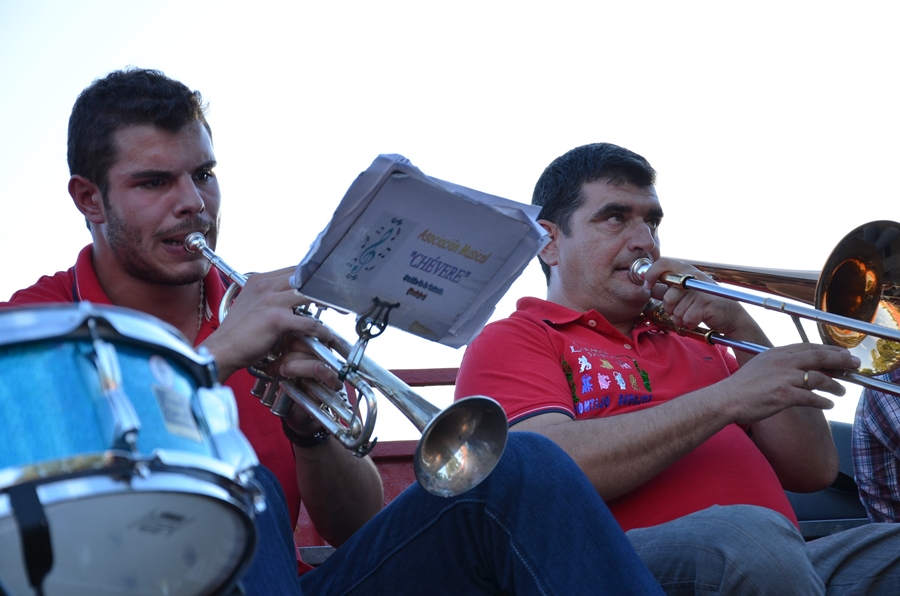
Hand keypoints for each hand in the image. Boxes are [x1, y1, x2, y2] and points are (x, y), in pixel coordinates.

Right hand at [199, 267, 333, 380]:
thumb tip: (290, 296)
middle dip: (325, 285)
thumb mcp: (251, 304)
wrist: (222, 349)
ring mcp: (271, 301)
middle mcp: (265, 285)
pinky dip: (320, 330)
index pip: (295, 269)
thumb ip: (269, 296)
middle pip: (305, 276)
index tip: (327, 283)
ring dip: (328, 303)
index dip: (313, 275)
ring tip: (340, 311)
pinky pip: (308, 323)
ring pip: (310, 295)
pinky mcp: (276, 319)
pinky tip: (325, 336)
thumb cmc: (238, 332)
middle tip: (340, 295)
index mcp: (260, 280)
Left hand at [641, 257, 758, 338]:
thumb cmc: (705, 304)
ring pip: (676, 311)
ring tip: (692, 315)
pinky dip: (690, 324)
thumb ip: (668, 289)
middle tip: (682, 310)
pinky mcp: (706, 303)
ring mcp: (701, 289)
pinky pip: (686, 319)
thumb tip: (649, 287)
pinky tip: (698, 319)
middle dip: (670, 309)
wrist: (731, 316)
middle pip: (667, 296)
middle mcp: (694, 276)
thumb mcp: (686, 293)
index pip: (663, 263)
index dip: (651, 274)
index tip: (647, 286)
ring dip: (681, 318)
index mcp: (687, 270)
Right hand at [714, 343, 859, 424]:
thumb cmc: (742, 387)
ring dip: (835, 385)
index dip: (828, 349)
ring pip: (819, 378)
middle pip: (819, 357)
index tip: (840, 353)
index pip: (808, 347)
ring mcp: (784, 378)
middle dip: (840, 360)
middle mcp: (782, 362)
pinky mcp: (785, 395)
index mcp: (776, 353)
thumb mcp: (760, 366)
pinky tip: (828, 404)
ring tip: (842, 390)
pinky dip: (823, 401)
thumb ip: (779, 365)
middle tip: (854, 364)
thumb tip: (797, 369)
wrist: (727, 399)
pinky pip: (812, 398)